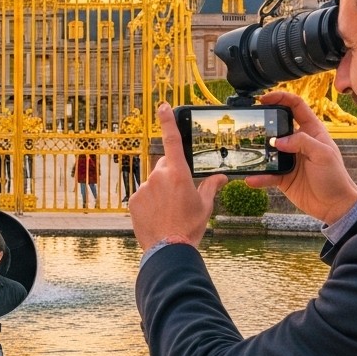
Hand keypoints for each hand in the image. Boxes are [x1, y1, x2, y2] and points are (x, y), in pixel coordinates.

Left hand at [128, 103, 225, 251]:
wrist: (168, 249)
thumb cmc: (189, 227)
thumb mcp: (205, 206)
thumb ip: (211, 187)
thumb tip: (222, 177)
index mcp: (178, 174)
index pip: (173, 141)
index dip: (168, 121)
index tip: (163, 106)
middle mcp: (159, 176)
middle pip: (165, 166)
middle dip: (172, 175)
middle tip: (180, 195)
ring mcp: (144, 188)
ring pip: (154, 182)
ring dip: (160, 190)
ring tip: (169, 211)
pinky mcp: (133, 200)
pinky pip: (143, 195)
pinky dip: (149, 202)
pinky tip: (158, 216)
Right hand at [244, 91, 356, 224]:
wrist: (335, 206)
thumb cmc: (335, 177)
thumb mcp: (323, 154)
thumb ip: (302, 142)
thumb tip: (278, 141)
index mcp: (312, 131)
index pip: (296, 106)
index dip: (281, 98)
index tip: (264, 98)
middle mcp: (298, 142)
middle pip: (277, 126)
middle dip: (264, 123)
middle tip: (251, 123)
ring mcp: (289, 159)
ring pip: (268, 150)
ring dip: (258, 152)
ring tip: (247, 153)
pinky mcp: (283, 177)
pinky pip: (267, 174)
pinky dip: (259, 176)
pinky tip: (251, 178)